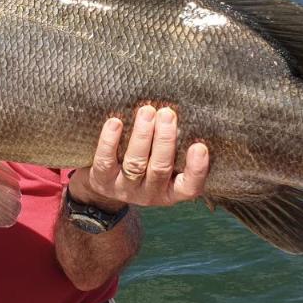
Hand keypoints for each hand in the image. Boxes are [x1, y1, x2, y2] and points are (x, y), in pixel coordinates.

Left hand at [68, 105, 209, 209]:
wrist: (105, 184)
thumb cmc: (145, 162)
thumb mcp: (162, 162)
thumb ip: (175, 145)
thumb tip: (187, 109)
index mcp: (171, 190)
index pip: (189, 187)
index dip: (196, 169)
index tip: (200, 146)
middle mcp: (150, 193)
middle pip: (160, 169)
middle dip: (164, 140)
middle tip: (167, 114)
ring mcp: (125, 189)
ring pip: (135, 164)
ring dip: (142, 136)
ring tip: (146, 111)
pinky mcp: (103, 181)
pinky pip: (105, 162)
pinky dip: (110, 141)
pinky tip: (115, 122)